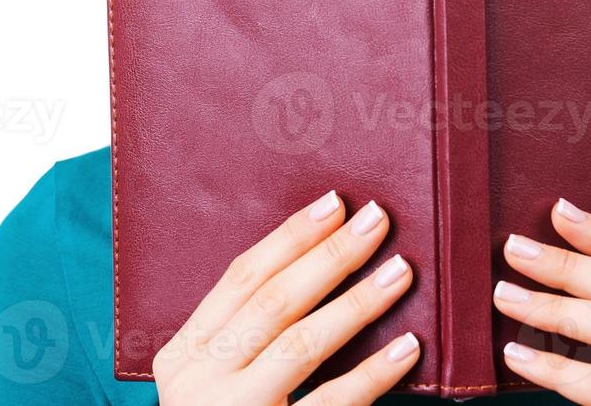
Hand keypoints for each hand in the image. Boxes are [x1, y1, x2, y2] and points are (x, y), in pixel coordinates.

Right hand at [153, 191, 419, 405]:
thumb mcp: (217, 380)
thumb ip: (247, 334)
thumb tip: (319, 258)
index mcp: (182, 357)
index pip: (240, 279)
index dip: (289, 237)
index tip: (334, 204)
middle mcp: (198, 384)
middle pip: (274, 301)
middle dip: (330, 256)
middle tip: (378, 221)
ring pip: (301, 344)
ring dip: (358, 302)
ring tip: (402, 271)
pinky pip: (332, 403)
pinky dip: (374, 373)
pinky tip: (409, 347)